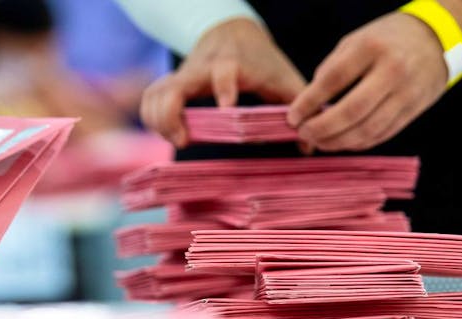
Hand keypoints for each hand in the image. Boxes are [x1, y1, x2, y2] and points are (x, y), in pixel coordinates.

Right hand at [140, 18, 305, 147]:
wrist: (232, 32)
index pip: (224, 72)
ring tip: (177, 140)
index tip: (227, 107)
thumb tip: (311, 142)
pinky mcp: (172, 83)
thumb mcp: (286, 79)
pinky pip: (150, 97)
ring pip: (156, 93)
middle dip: (171, 115)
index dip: (224, 88)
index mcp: (233, 65)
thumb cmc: (262, 61)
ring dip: (157, 119)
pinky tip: (166, 133)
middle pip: (174, 87)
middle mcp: (202, 69)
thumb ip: (300, 107)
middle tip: (183, 140)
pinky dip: (151, 116)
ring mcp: (183, 76)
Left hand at [288, 12, 450, 151]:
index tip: (293, 116)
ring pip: (368, 129)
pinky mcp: (413, 111)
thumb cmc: (387, 39)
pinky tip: (342, 142)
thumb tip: (310, 103)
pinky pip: (381, 135)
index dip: (309, 102)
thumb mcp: (356, 40)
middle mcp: (392, 71)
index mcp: (371, 48)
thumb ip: (333, 68)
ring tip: (319, 141)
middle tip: (304, 133)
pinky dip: (358, 143)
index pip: (334, 79)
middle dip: (323, 128)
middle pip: (352, 111)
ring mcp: (405, 94)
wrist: (435, 40)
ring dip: (339, 142)